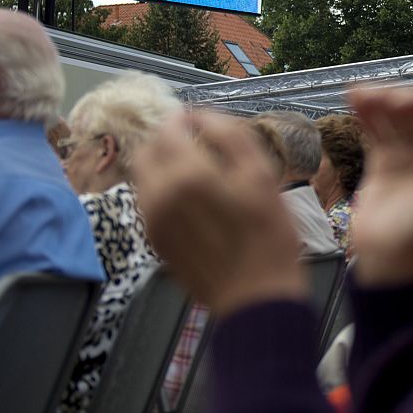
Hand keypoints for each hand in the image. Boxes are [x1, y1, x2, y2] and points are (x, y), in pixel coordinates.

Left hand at [134, 112, 305, 316]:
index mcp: (188, 173)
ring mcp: (152, 219)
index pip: (169, 129)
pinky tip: (191, 199)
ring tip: (195, 170)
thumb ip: (231, 137)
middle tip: (195, 142)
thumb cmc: (268, 235)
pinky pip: (149, 202)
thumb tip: (204, 116)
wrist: (254, 296)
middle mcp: (159, 193)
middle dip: (167, 140)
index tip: (198, 118)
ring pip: (144, 176)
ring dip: (162, 164)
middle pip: (148, 150)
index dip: (182, 118)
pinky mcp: (153, 239)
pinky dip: (162, 190)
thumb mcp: (262, 177)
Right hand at [346, 88, 412, 286]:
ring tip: (356, 93)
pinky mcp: (386, 164)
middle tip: (373, 97)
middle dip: (397, 99)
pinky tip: (353, 101)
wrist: (390, 257)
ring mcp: (410, 157)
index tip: (400, 103)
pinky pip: (378, 132)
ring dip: (378, 102)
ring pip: (396, 119)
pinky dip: (367, 115)